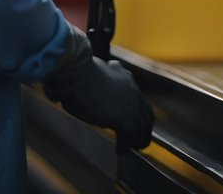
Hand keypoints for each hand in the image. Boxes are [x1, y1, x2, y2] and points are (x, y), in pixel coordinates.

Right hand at [42, 24, 153, 151]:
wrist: (76, 72)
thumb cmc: (77, 71)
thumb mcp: (94, 72)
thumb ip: (101, 79)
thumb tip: (93, 84)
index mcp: (124, 77)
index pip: (137, 98)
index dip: (137, 111)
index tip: (133, 120)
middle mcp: (132, 90)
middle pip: (146, 114)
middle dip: (144, 128)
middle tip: (138, 138)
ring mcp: (130, 104)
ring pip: (142, 127)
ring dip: (138, 139)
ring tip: (133, 147)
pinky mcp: (123, 118)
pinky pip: (129, 136)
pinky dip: (125, 145)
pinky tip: (120, 151)